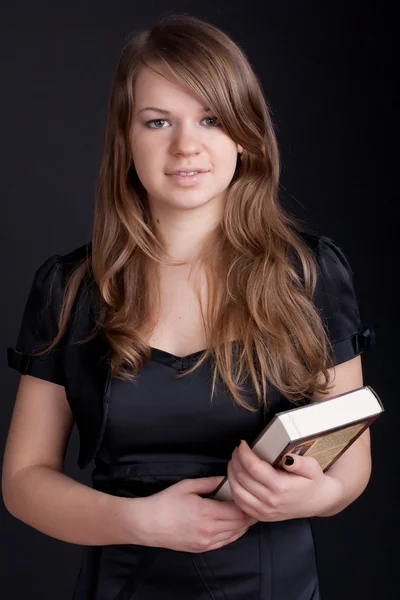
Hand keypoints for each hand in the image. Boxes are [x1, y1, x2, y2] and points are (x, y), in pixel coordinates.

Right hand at [136, 476, 257, 552]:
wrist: (147, 524)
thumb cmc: (165, 502)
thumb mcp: (187, 485)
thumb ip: (209, 482)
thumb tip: (225, 479)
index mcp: (207, 512)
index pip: (237, 510)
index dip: (248, 504)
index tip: (253, 495)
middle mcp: (209, 530)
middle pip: (239, 524)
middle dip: (250, 515)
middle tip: (258, 504)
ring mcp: (206, 542)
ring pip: (234, 535)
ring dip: (244, 526)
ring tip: (251, 515)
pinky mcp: (201, 548)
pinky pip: (224, 542)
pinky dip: (234, 534)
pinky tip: (237, 527)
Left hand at [227, 440, 342, 520]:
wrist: (319, 502)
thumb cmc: (314, 482)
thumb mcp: (312, 467)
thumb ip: (299, 462)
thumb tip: (287, 457)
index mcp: (281, 487)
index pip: (254, 468)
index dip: (244, 454)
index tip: (242, 444)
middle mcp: (271, 501)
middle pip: (242, 478)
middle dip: (236, 460)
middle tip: (237, 450)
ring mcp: (265, 511)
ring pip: (237, 491)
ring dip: (231, 474)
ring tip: (234, 461)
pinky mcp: (262, 516)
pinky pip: (240, 503)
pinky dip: (234, 488)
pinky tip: (236, 477)